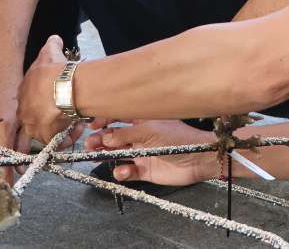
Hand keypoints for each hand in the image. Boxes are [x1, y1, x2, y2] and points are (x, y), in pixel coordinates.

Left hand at [17, 35, 71, 143]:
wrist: (62, 88)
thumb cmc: (54, 71)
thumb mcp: (50, 52)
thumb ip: (51, 45)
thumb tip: (55, 39)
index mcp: (24, 93)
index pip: (31, 99)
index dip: (45, 99)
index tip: (58, 96)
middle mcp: (24, 111)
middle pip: (36, 117)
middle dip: (51, 115)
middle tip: (66, 110)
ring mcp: (33, 126)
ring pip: (47, 130)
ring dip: (61, 126)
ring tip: (75, 119)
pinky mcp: (45, 136)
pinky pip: (58, 140)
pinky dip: (69, 136)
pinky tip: (79, 127)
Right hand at [84, 119, 219, 185]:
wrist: (198, 159)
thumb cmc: (179, 138)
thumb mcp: (149, 130)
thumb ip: (125, 134)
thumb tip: (105, 137)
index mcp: (142, 121)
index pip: (118, 117)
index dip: (104, 119)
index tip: (91, 124)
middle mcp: (140, 136)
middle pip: (114, 137)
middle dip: (100, 139)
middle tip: (90, 143)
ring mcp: (142, 153)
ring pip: (118, 154)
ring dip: (106, 154)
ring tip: (97, 155)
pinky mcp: (145, 170)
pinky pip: (128, 171)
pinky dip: (122, 172)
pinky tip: (122, 170)